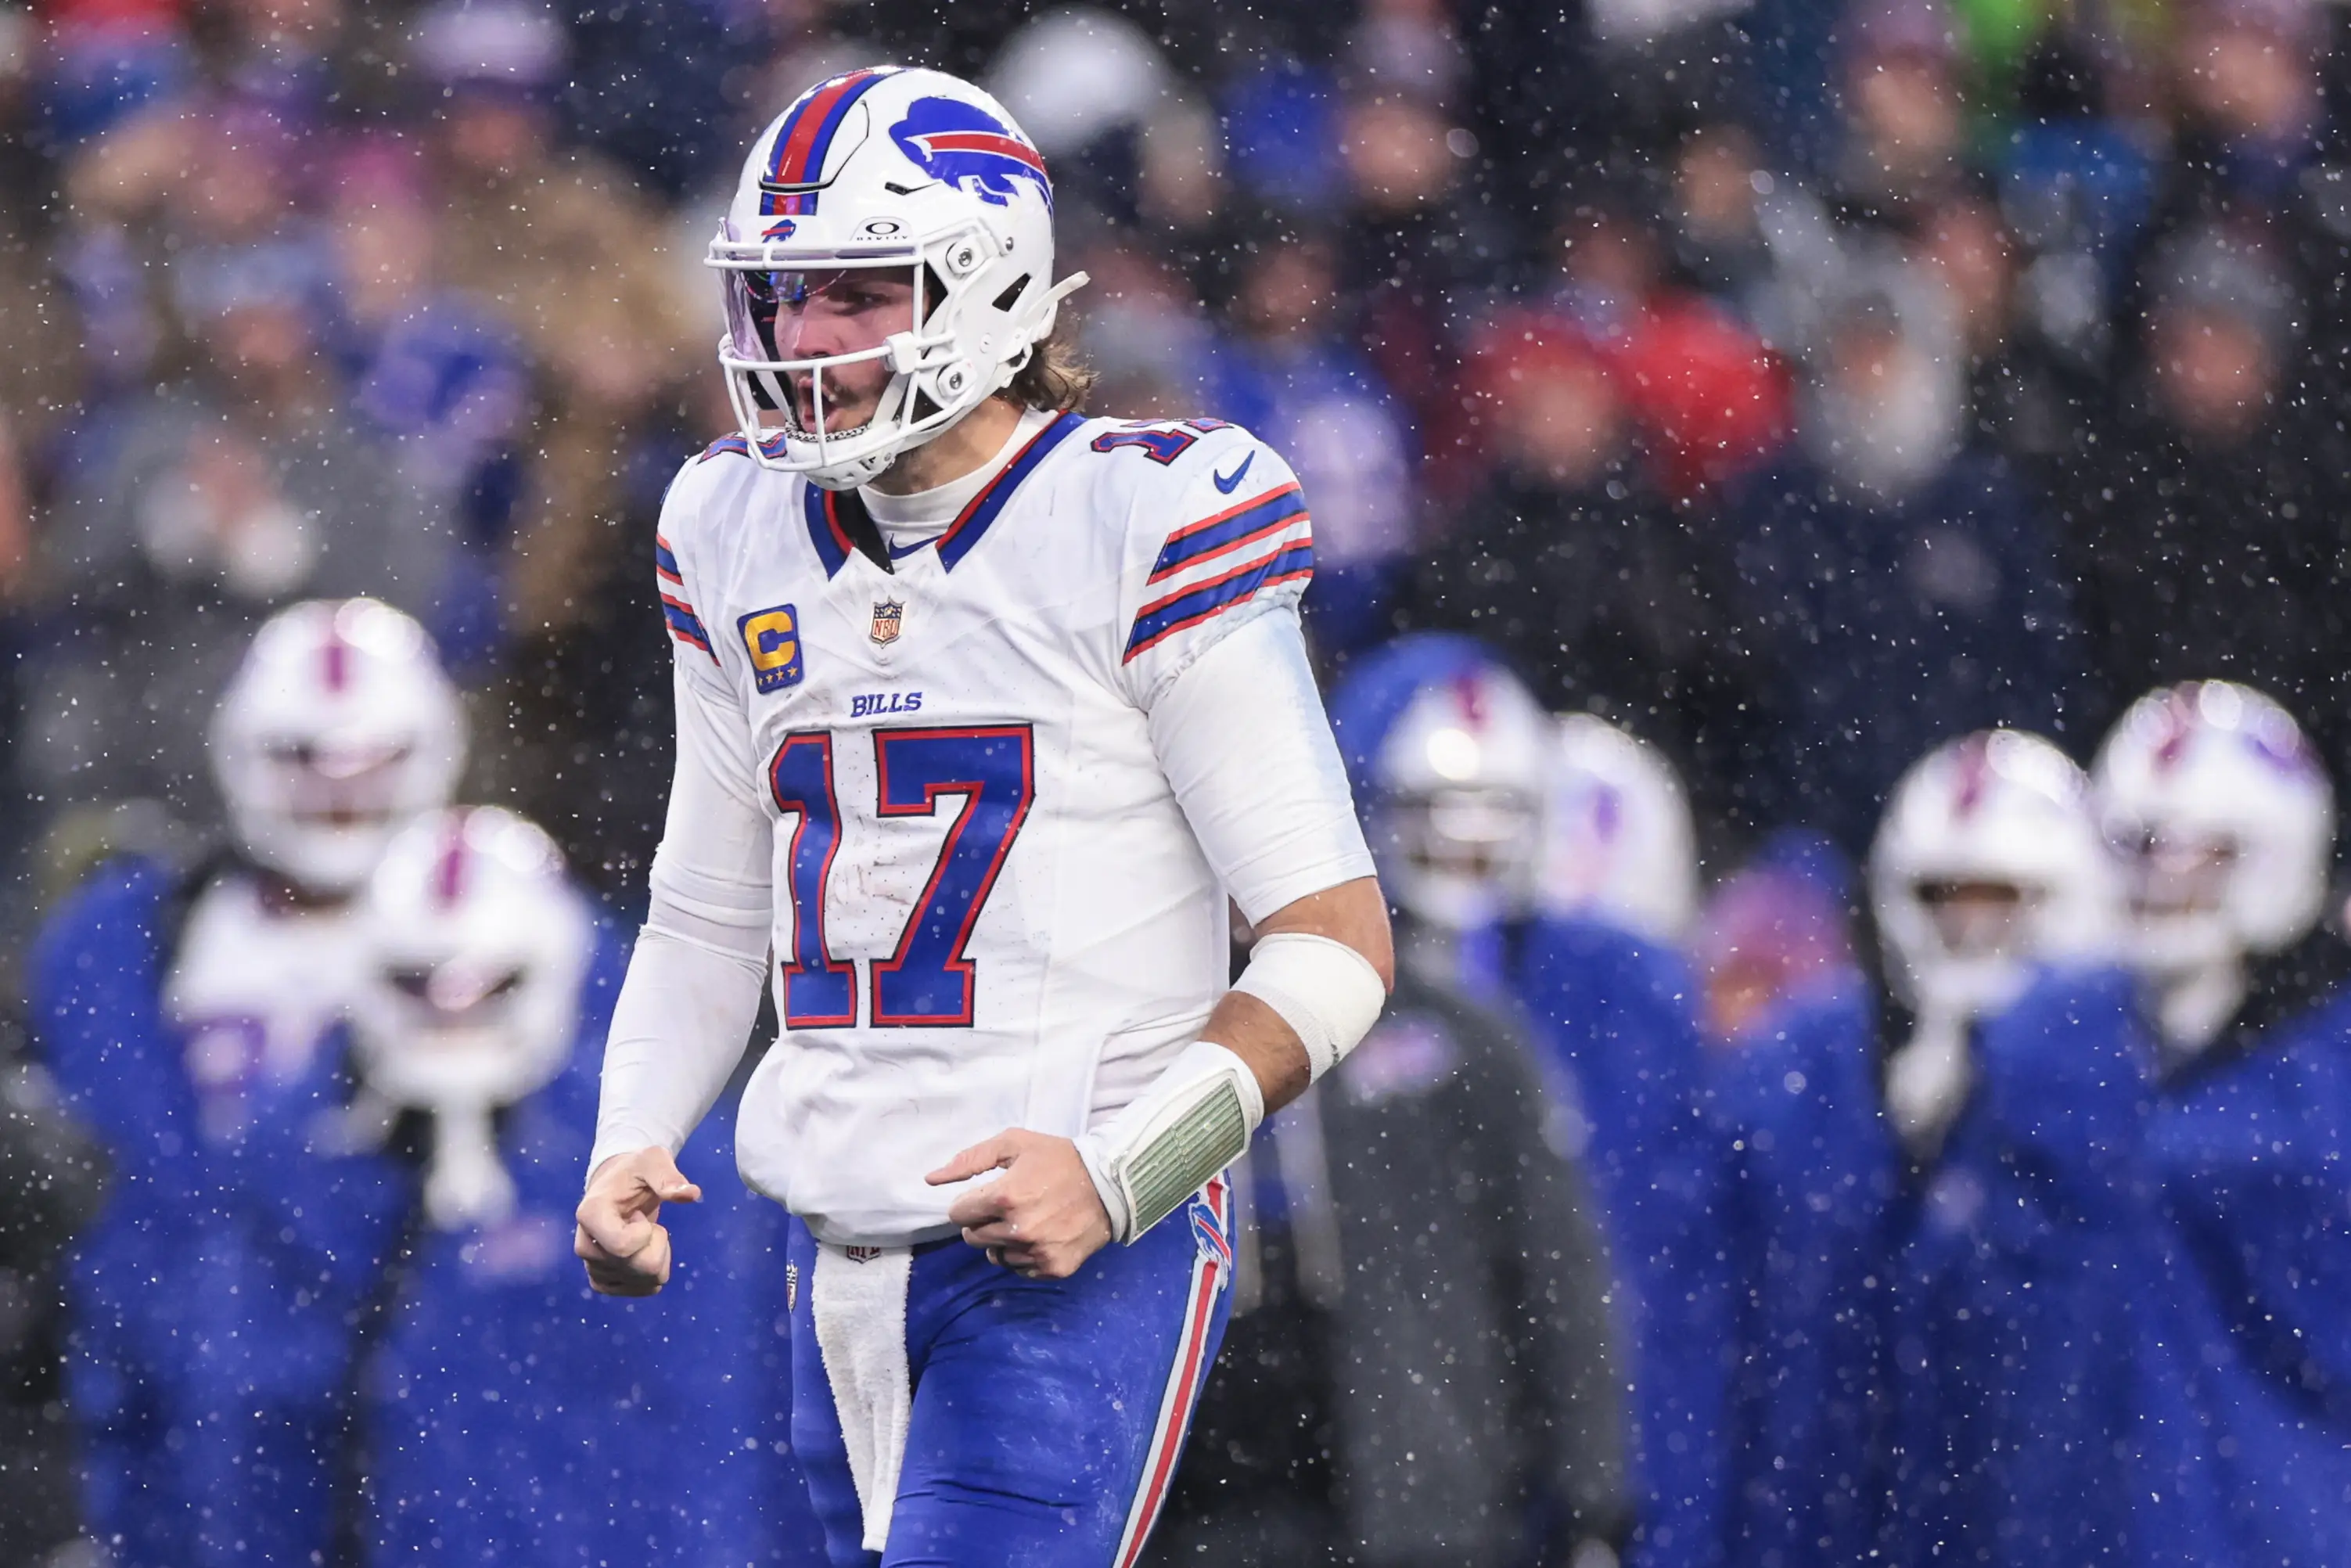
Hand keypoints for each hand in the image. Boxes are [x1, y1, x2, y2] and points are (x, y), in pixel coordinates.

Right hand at [574, 1147, 701, 1296]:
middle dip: (658, 1244)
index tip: (640, 1214)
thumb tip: (690, 1193)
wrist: (619, 1187)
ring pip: (645, 1281)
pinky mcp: (605, 1282)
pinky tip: (645, 1251)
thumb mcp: (652, 1161)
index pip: (623, 1247)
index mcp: (589, 1215)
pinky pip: (646, 1289)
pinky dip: (656, 1271)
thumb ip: (668, 1175)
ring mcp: (593, 1268)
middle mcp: (585, 1247)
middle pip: (639, 1268)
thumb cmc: (635, 1172)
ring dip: (658, 1255)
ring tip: (643, 1233)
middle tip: (646, 1223)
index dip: (645, 1233)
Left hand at [926, 1129, 1112, 1279]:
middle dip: (982, 1222)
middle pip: (972, 1237)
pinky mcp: (1053, 1268)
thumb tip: (930, 1179)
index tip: (987, 1196)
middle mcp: (1017, 1230)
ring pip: (995, 1256)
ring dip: (1002, 1240)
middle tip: (1007, 1207)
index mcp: (1004, 1197)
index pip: (957, 1214)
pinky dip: (1024, 1255)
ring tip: (1025, 1221)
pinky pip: (1020, 1269)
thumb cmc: (1058, 1159)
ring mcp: (1036, 1252)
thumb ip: (969, 1160)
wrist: (1110, 1183)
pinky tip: (1041, 1235)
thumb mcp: (1014, 1144)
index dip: (969, 1203)